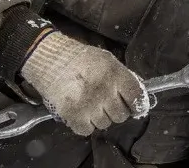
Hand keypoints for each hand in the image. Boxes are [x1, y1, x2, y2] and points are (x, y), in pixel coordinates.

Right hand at [19, 32, 148, 135]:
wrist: (49, 59)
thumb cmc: (80, 58)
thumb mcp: (107, 60)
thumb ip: (123, 76)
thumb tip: (138, 93)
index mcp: (116, 75)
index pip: (137, 97)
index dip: (138, 105)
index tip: (135, 108)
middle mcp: (105, 91)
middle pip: (121, 115)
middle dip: (115, 110)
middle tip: (105, 101)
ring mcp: (89, 105)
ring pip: (105, 124)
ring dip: (99, 117)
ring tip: (90, 103)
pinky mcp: (73, 116)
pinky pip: (87, 130)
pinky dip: (84, 124)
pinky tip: (81, 112)